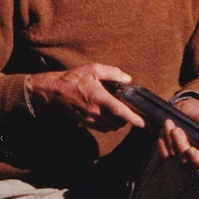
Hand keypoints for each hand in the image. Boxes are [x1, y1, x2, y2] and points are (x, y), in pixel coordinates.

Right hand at [26, 64, 144, 130]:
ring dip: (118, 122)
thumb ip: (113, 73)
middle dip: (127, 118)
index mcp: (99, 98)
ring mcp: (90, 119)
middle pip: (119, 122)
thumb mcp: (93, 69)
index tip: (145, 123)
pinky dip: (109, 124)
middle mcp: (96, 111)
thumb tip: (128, 79)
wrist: (54, 91)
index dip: (134, 119)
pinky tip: (108, 114)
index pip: (120, 111)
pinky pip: (103, 129)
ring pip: (112, 127)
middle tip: (129, 109)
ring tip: (118, 111)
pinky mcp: (86, 123)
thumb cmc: (74, 79)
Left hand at [156, 97, 198, 169]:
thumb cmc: (198, 115)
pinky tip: (164, 130)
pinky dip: (162, 141)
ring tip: (169, 122)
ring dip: (170, 139)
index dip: (196, 158)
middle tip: (176, 129)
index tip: (190, 149)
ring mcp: (180, 155)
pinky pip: (164, 152)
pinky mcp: (169, 152)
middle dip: (180, 143)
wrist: (183, 110)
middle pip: (185, 158)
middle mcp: (193, 156)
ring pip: (173, 153)